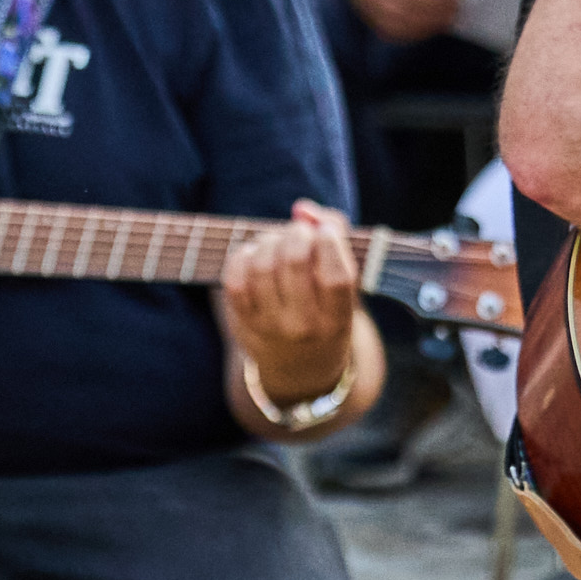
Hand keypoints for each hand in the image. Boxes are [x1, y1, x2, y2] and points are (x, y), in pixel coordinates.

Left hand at [221, 201, 364, 408]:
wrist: (302, 370)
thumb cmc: (328, 311)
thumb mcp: (346, 286)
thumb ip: (336, 238)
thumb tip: (302, 209)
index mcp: (338, 319)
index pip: (335, 276)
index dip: (329, 241)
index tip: (325, 229)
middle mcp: (303, 327)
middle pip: (293, 263)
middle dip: (295, 233)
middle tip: (298, 231)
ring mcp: (269, 326)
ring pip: (261, 266)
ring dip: (268, 240)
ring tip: (277, 241)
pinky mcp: (241, 321)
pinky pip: (234, 278)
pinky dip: (243, 255)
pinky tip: (255, 254)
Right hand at [338, 0, 457, 42]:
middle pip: (409, 16)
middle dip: (437, 16)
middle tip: (457, 10)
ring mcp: (366, 6)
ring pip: (400, 29)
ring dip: (425, 28)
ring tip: (445, 20)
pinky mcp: (365, 13)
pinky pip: (390, 32)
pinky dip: (410, 33)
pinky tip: (425, 27)